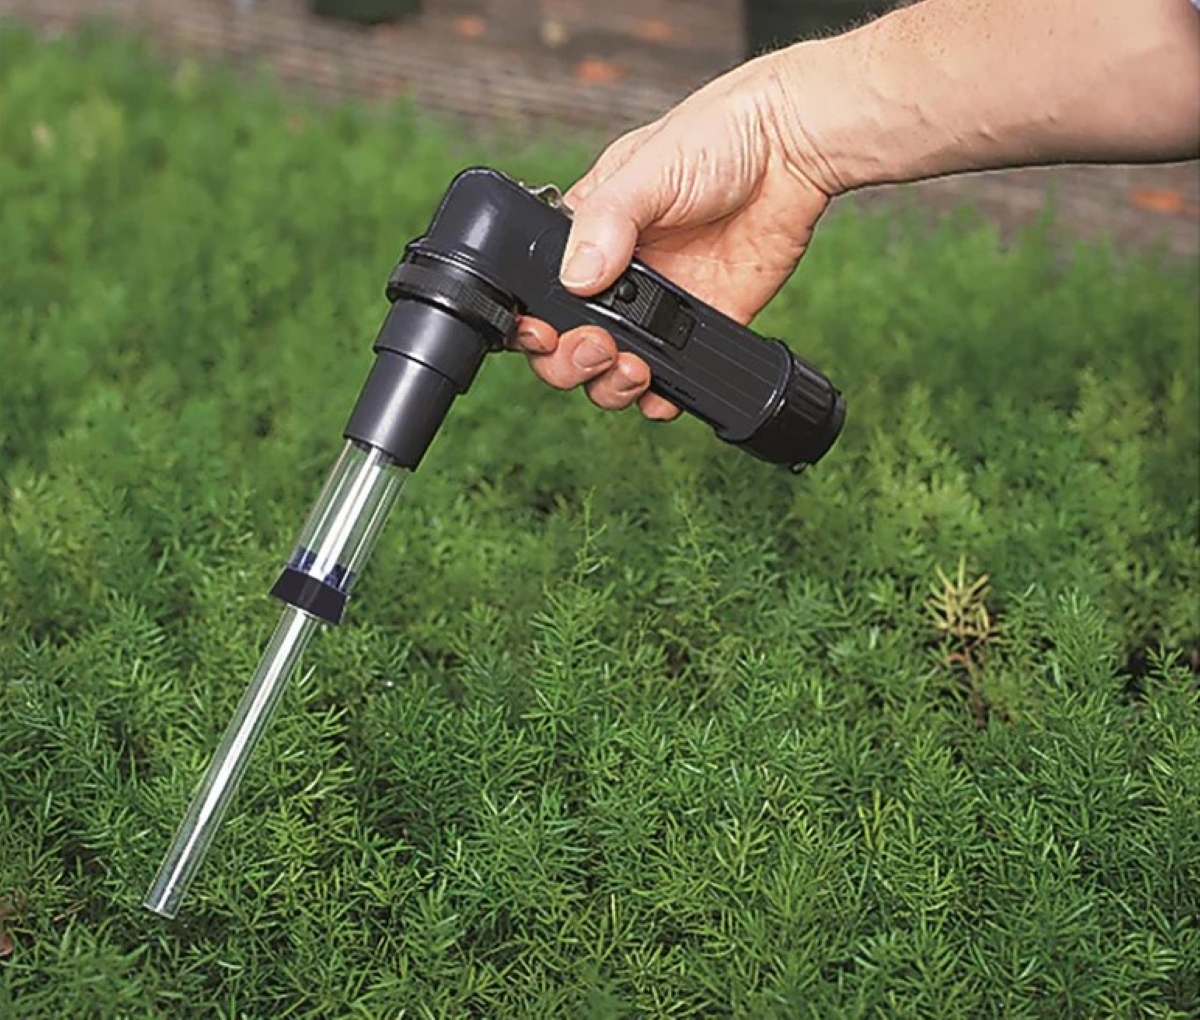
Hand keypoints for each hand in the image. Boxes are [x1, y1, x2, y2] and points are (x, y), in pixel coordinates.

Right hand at [512, 54, 832, 420]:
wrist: (792, 150)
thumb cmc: (716, 136)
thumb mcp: (646, 169)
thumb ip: (605, 221)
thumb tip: (577, 277)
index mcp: (588, 234)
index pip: (539, 291)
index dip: (532, 321)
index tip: (542, 331)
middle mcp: (617, 276)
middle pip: (567, 343)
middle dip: (570, 361)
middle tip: (596, 348)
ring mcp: (660, 306)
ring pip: (613, 369)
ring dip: (611, 385)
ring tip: (633, 369)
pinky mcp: (704, 324)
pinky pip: (673, 378)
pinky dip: (662, 398)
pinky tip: (663, 393)